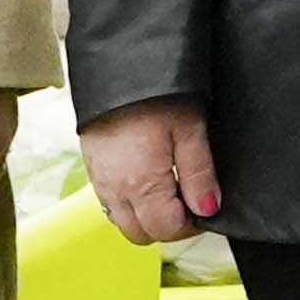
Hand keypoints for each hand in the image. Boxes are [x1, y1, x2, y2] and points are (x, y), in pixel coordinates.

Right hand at [80, 100, 219, 246]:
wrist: (119, 66)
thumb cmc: (157, 95)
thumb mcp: (190, 131)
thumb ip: (199, 175)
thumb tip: (208, 209)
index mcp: (140, 184)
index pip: (166, 229)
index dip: (192, 225)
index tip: (206, 207)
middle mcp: (114, 188)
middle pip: (141, 233)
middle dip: (168, 226)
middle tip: (189, 201)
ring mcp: (99, 180)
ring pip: (123, 221)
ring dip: (147, 216)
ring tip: (170, 189)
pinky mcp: (92, 168)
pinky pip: (110, 202)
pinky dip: (131, 202)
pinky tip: (148, 180)